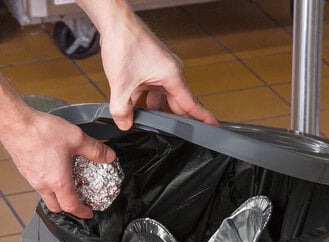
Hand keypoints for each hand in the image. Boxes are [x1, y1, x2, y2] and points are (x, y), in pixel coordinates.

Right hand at [0, 109, 115, 218]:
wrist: (13, 121)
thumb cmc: (40, 131)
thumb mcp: (76, 139)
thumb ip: (95, 150)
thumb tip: (108, 156)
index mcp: (58, 183)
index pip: (71, 207)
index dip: (83, 212)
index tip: (88, 213)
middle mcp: (42, 184)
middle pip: (56, 207)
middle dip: (68, 208)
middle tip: (78, 203)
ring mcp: (30, 178)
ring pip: (45, 196)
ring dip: (57, 196)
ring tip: (66, 185)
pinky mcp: (23, 169)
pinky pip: (37, 184)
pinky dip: (47, 184)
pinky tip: (52, 169)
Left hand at [97, 10, 218, 129]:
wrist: (115, 21)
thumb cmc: (124, 42)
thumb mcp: (121, 84)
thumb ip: (122, 110)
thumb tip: (125, 124)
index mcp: (172, 76)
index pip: (191, 103)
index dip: (203, 118)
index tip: (213, 127)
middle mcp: (170, 72)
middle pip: (176, 103)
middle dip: (171, 117)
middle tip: (171, 133)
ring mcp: (160, 70)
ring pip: (161, 97)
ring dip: (151, 107)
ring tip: (140, 116)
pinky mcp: (150, 67)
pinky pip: (151, 88)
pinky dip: (143, 97)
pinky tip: (131, 103)